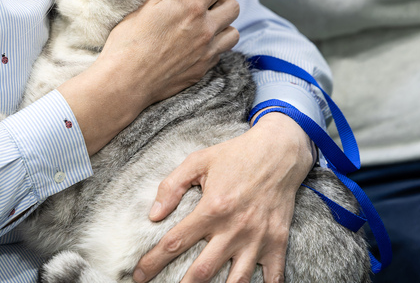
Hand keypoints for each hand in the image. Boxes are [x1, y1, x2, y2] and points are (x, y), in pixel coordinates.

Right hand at [100, 0, 239, 106]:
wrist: (125, 81)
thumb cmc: (130, 40)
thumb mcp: (150, 4)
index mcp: (191, 7)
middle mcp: (206, 29)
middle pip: (233, 5)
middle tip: (200, 2)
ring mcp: (207, 52)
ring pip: (233, 31)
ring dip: (222, 24)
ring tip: (201, 24)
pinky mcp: (203, 69)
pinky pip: (221, 52)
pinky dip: (213, 45)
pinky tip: (194, 44)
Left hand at [133, 113, 313, 282]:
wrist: (279, 151)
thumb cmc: (235, 155)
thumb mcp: (198, 161)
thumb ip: (172, 186)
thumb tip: (154, 215)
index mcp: (211, 209)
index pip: (175, 243)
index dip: (154, 262)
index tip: (139, 274)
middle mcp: (234, 229)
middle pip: (202, 271)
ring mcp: (257, 238)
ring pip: (236, 281)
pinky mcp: (278, 242)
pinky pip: (274, 277)